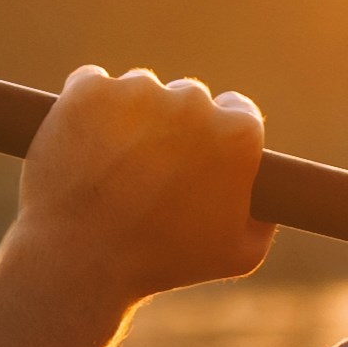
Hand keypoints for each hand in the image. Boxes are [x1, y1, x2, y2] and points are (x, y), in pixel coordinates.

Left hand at [4, 65, 274, 312]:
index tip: (197, 153)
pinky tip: (83, 145)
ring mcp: (137, 91)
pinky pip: (92, 85)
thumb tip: (266, 203)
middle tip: (148, 168)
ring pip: (139, 90)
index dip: (217, 134)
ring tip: (111, 166)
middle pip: (188, 98)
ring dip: (130, 116)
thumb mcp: (236, 256)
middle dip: (173, 125)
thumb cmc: (161, 261)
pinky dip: (87, 109)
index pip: (237, 110)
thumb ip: (263, 221)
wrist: (81, 258)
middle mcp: (192, 101)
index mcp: (237, 135)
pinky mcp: (88, 89)